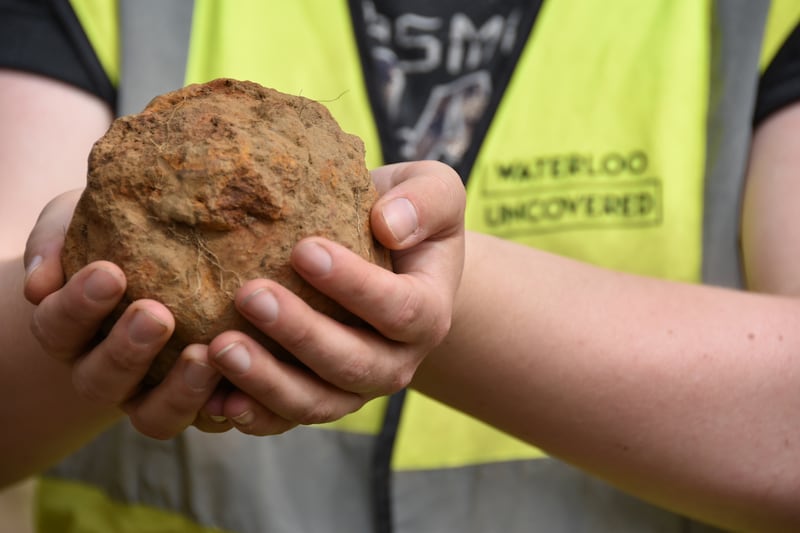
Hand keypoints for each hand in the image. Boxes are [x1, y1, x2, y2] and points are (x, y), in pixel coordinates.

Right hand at [24, 190, 228, 437]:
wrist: (176, 257)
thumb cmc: (123, 235)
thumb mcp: (84, 223)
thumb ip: (57, 243)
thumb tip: (39, 282)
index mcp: (71, 331)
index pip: (59, 327)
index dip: (78, 305)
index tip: (110, 272)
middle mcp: (105, 371)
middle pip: (101, 379)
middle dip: (126, 349)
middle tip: (156, 314)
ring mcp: (151, 395)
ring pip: (153, 416)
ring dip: (178, 390)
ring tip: (204, 354)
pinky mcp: (200, 404)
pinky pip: (208, 421)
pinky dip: (223, 407)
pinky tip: (242, 386)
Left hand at [204, 160, 465, 434]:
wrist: (387, 260)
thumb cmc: (403, 218)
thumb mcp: (433, 193)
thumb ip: (425, 201)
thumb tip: (389, 224)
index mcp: (428, 313)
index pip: (399, 309)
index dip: (354, 286)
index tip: (303, 249)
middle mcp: (395, 361)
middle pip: (353, 364)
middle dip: (300, 334)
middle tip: (249, 295)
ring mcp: (354, 388)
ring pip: (316, 402)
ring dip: (267, 380)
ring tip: (219, 348)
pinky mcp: (315, 398)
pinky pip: (285, 419)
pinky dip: (252, 415)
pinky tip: (214, 397)